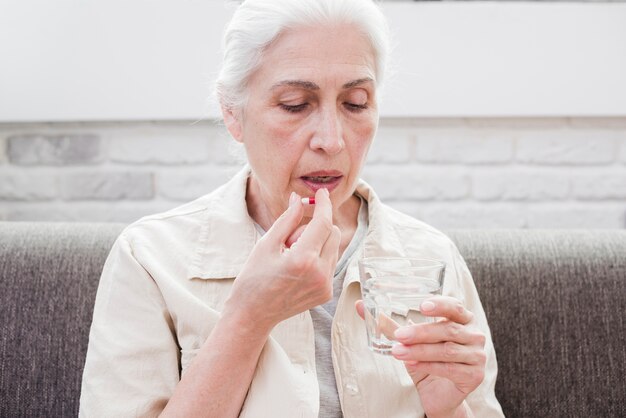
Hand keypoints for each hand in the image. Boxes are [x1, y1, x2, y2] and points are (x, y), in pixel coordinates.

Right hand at [225, 188, 340, 332]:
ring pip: (334, 247)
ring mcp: (325, 285)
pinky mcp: (327, 293)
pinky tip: (298, 267)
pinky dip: (319, 256)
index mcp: (303, 259)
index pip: (324, 223)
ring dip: (318, 242)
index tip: (321, 193)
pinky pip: (331, 262)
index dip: (324, 204)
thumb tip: (299, 199)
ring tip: (292, 255)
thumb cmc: (254, 278)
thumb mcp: (266, 244)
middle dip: (317, 226)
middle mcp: (319, 273)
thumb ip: (287, 219)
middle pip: (333, 232)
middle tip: (290, 237)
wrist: (253, 314)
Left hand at [356, 296, 485, 417]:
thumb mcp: (408, 341)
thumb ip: (388, 324)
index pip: (455, 306)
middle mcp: (474, 334)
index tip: (421, 306)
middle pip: (448, 329)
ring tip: (398, 351)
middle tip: (399, 335)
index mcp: (462, 319)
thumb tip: (360, 305)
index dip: (440, 304)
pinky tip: (412, 363)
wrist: (439, 395)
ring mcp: (477, 355)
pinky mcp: (474, 375)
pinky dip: (429, 364)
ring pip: (447, 349)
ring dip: (420, 350)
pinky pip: (450, 368)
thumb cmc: (426, 361)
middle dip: (421, 332)